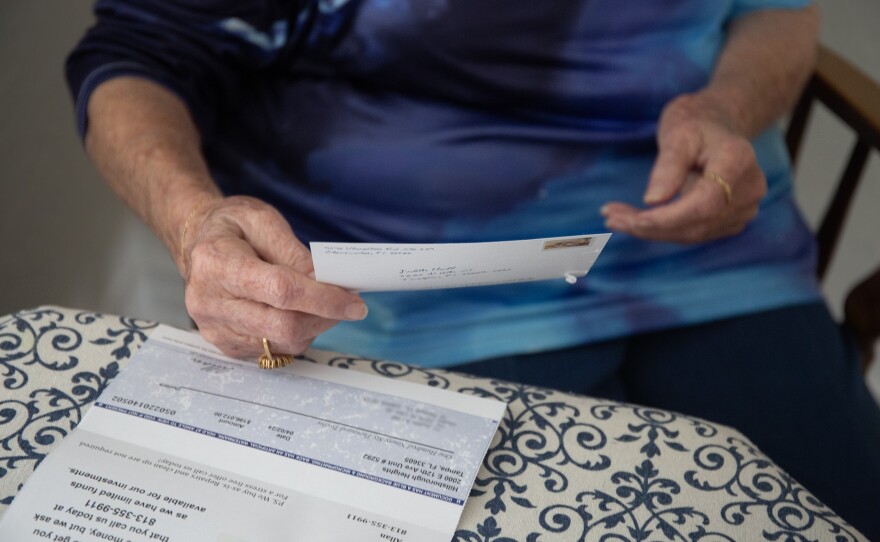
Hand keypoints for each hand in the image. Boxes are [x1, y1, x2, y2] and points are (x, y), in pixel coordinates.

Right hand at [179, 196, 367, 358]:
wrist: (197, 243)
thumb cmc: (232, 228)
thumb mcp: (262, 220)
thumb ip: (294, 252)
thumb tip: (325, 281)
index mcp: (216, 263)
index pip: (280, 290)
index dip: (323, 299)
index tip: (355, 302)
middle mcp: (209, 302)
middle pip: (282, 325)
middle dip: (324, 316)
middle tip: (347, 303)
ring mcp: (214, 328)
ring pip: (282, 342)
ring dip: (314, 326)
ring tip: (322, 303)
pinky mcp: (225, 345)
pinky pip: (274, 350)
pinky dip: (297, 334)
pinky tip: (298, 313)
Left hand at [601, 93, 766, 243]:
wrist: (717, 123)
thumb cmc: (694, 122)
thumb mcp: (677, 133)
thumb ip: (668, 166)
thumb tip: (653, 201)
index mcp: (738, 161)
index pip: (705, 203)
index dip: (669, 218)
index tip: (634, 220)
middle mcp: (750, 189)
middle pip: (697, 223)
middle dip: (651, 227)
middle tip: (610, 218)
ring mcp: (744, 208)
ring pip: (693, 233)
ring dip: (651, 231)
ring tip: (614, 218)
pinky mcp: (731, 220)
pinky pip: (693, 232)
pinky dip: (661, 230)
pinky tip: (633, 221)